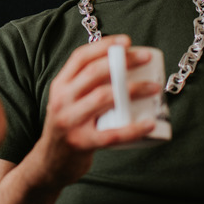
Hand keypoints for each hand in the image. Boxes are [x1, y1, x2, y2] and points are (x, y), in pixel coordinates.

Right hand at [38, 35, 160, 187]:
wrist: (49, 162)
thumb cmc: (69, 127)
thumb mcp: (68, 101)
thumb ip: (85, 85)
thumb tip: (123, 65)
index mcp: (59, 86)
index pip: (80, 58)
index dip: (104, 46)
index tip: (127, 41)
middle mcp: (62, 100)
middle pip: (94, 73)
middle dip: (123, 62)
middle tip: (147, 59)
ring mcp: (70, 122)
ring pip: (103, 98)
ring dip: (133, 89)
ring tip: (154, 88)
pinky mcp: (81, 143)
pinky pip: (111, 134)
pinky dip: (133, 128)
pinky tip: (150, 123)